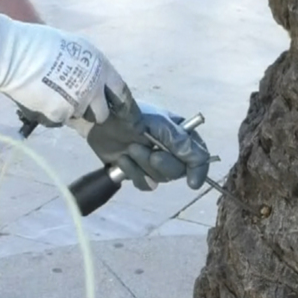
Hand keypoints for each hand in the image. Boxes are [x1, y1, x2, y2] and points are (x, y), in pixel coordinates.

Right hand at [0, 8, 126, 126]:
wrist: (13, 54)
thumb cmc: (40, 43)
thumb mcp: (74, 48)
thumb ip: (88, 66)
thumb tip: (92, 79)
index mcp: (100, 67)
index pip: (121, 91)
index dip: (119, 101)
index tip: (115, 107)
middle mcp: (94, 87)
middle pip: (102, 113)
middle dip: (93, 112)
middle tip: (79, 104)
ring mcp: (79, 102)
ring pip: (79, 116)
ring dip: (70, 110)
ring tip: (53, 95)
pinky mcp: (61, 114)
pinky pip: (61, 119)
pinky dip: (53, 113)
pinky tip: (42, 99)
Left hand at [68, 96, 210, 190]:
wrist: (98, 120)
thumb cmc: (128, 114)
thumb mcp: (155, 123)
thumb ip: (178, 140)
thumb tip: (198, 157)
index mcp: (181, 134)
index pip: (199, 155)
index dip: (198, 171)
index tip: (192, 183)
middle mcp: (173, 150)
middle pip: (179, 170)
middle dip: (160, 163)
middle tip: (143, 149)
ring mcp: (157, 162)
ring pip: (160, 178)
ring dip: (142, 166)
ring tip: (129, 149)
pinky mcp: (141, 171)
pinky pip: (145, 183)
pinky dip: (133, 174)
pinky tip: (122, 160)